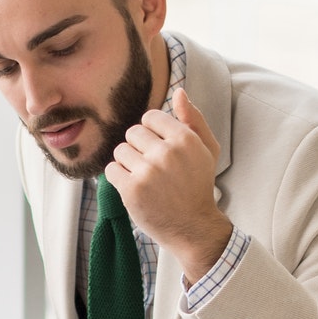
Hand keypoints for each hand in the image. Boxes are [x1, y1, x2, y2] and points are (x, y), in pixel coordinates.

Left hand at [108, 88, 231, 281]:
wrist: (193, 227)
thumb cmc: (198, 185)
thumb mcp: (207, 149)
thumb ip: (194, 119)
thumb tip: (179, 92)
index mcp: (184, 138)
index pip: (150, 117)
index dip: (152, 132)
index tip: (159, 150)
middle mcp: (166, 152)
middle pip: (132, 132)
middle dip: (139, 148)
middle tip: (153, 168)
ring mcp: (147, 171)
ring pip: (120, 151)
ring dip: (127, 163)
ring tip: (144, 178)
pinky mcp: (131, 190)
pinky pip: (110, 170)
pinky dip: (118, 178)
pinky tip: (133, 188)